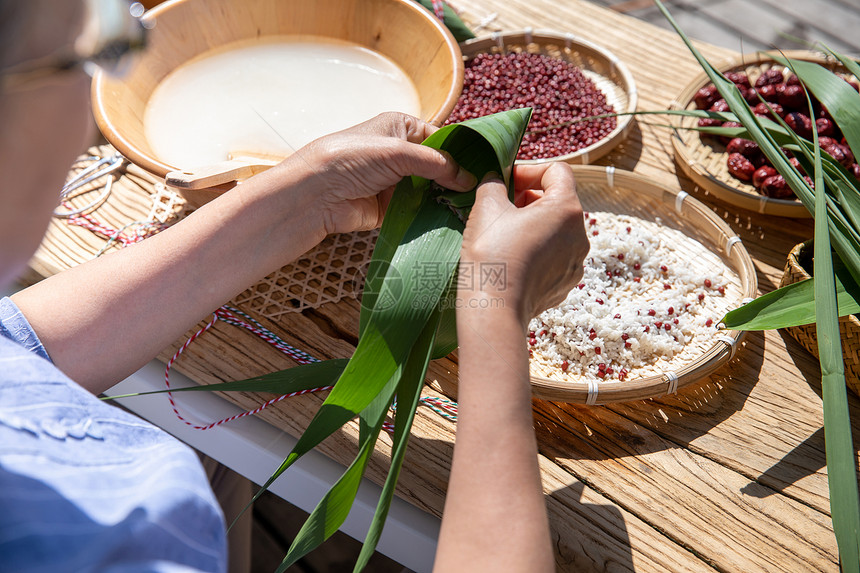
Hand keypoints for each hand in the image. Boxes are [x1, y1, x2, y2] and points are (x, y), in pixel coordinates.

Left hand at [280, 112, 475, 234]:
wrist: (315, 194)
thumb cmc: (350, 159)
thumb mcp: (398, 152)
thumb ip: (436, 164)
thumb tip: (468, 178)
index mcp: (401, 128)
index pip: (440, 137)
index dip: (461, 152)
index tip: (484, 167)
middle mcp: (400, 153)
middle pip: (438, 166)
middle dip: (456, 179)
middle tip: (482, 192)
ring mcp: (396, 182)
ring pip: (431, 190)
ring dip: (446, 199)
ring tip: (471, 209)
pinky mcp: (391, 209)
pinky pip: (419, 212)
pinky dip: (432, 216)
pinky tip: (452, 222)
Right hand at [459, 162, 588, 324]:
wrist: (494, 310)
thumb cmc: (492, 254)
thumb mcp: (486, 207)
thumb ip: (493, 183)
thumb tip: (495, 180)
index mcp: (567, 209)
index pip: (557, 171)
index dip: (529, 170)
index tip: (505, 182)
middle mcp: (579, 235)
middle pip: (558, 201)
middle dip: (529, 198)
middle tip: (500, 206)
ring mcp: (576, 262)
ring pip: (556, 230)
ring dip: (532, 224)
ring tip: (504, 233)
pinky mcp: (565, 283)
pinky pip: (553, 256)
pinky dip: (536, 249)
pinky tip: (512, 258)